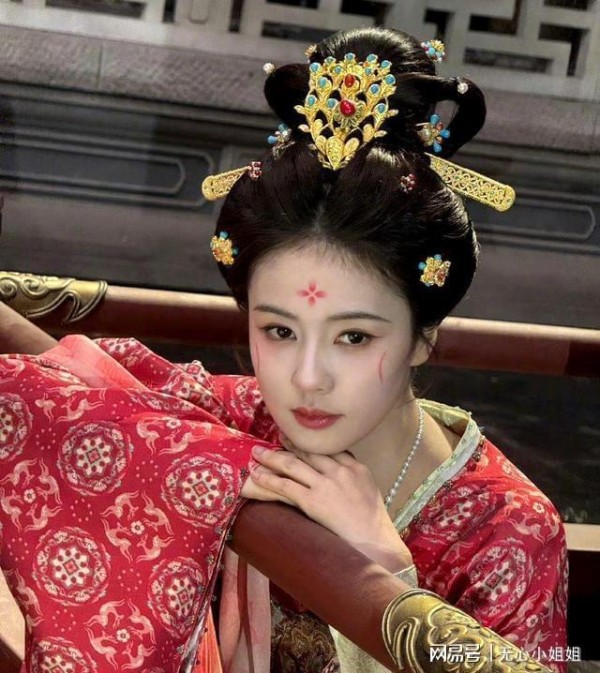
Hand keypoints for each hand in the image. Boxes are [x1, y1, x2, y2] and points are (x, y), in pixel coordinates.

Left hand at [240, 444, 412, 572]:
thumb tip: (338, 476)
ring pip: (292, 464)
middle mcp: (340, 471)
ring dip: (272, 457)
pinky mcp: (313, 501)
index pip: (330, 448)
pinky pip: (285, 485)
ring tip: (258, 452)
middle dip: (290, 443)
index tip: (300, 437)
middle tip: (277, 435)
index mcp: (357, 468)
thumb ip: (353, 479)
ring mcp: (326, 484)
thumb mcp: (369, 492)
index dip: (311, 442)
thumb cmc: (374, 525)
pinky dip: (268, 479)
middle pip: (309, 451)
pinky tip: (257, 474)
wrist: (376, 544)